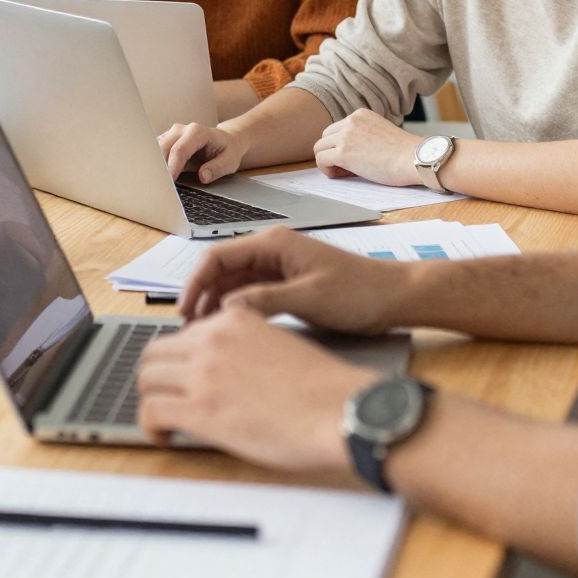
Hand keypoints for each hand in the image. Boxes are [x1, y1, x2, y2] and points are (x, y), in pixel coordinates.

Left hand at [137, 306, 370, 468]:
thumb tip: (228, 372)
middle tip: (168, 398)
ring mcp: (203, 372)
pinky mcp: (200, 408)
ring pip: (147, 378)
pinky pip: (150, 410)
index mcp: (235, 320)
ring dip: (151, 399)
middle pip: (156, 352)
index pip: (184, 334)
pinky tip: (163, 435)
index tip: (183, 378)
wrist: (340, 409)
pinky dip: (150, 424)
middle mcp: (213, 339)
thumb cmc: (323, 387)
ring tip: (165, 420)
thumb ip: (246, 348)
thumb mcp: (279, 345)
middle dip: (158, 377)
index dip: (181, 360)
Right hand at [158, 120, 246, 183]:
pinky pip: (154, 152)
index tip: (169, 183)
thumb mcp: (230, 161)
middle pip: (162, 148)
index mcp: (197, 132)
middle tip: (158, 188)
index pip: (180, 150)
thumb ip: (217, 168)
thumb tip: (203, 176)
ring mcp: (171, 134)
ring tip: (155, 184)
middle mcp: (181, 130)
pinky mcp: (166, 140)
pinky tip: (155, 178)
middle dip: (159, 168)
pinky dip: (153, 165)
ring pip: (154, 150)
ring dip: (154, 167)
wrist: (225, 141)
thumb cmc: (227, 151)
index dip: (172, 167)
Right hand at [179, 226, 411, 330]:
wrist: (395, 297)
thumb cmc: (360, 293)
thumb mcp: (310, 299)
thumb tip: (226, 308)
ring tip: (202, 333)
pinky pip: (251, 294)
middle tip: (186, 328)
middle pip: (222, 269)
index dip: (195, 282)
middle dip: (201, 295)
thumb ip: (266, 300)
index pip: (218, 256)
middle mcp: (273, 251)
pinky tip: (230, 329)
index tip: (183, 310)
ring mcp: (280, 267)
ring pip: (234, 283)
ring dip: (216, 304)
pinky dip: (237, 309)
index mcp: (275, 244)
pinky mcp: (288, 284)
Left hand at [314, 110, 422, 185]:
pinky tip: (340, 175)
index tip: (353, 158)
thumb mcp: (380, 133)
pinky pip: (321, 160)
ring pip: (319, 148)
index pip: (337, 128)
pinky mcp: (344, 152)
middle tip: (346, 167)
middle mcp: (351, 121)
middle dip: (332, 152)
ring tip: (343, 172)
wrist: (414, 159)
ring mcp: (346, 135)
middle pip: (325, 137)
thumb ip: (364, 135)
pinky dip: (326, 170)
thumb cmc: (404, 153)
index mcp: (360, 114)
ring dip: (328, 161)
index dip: (341, 146)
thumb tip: (350, 150)